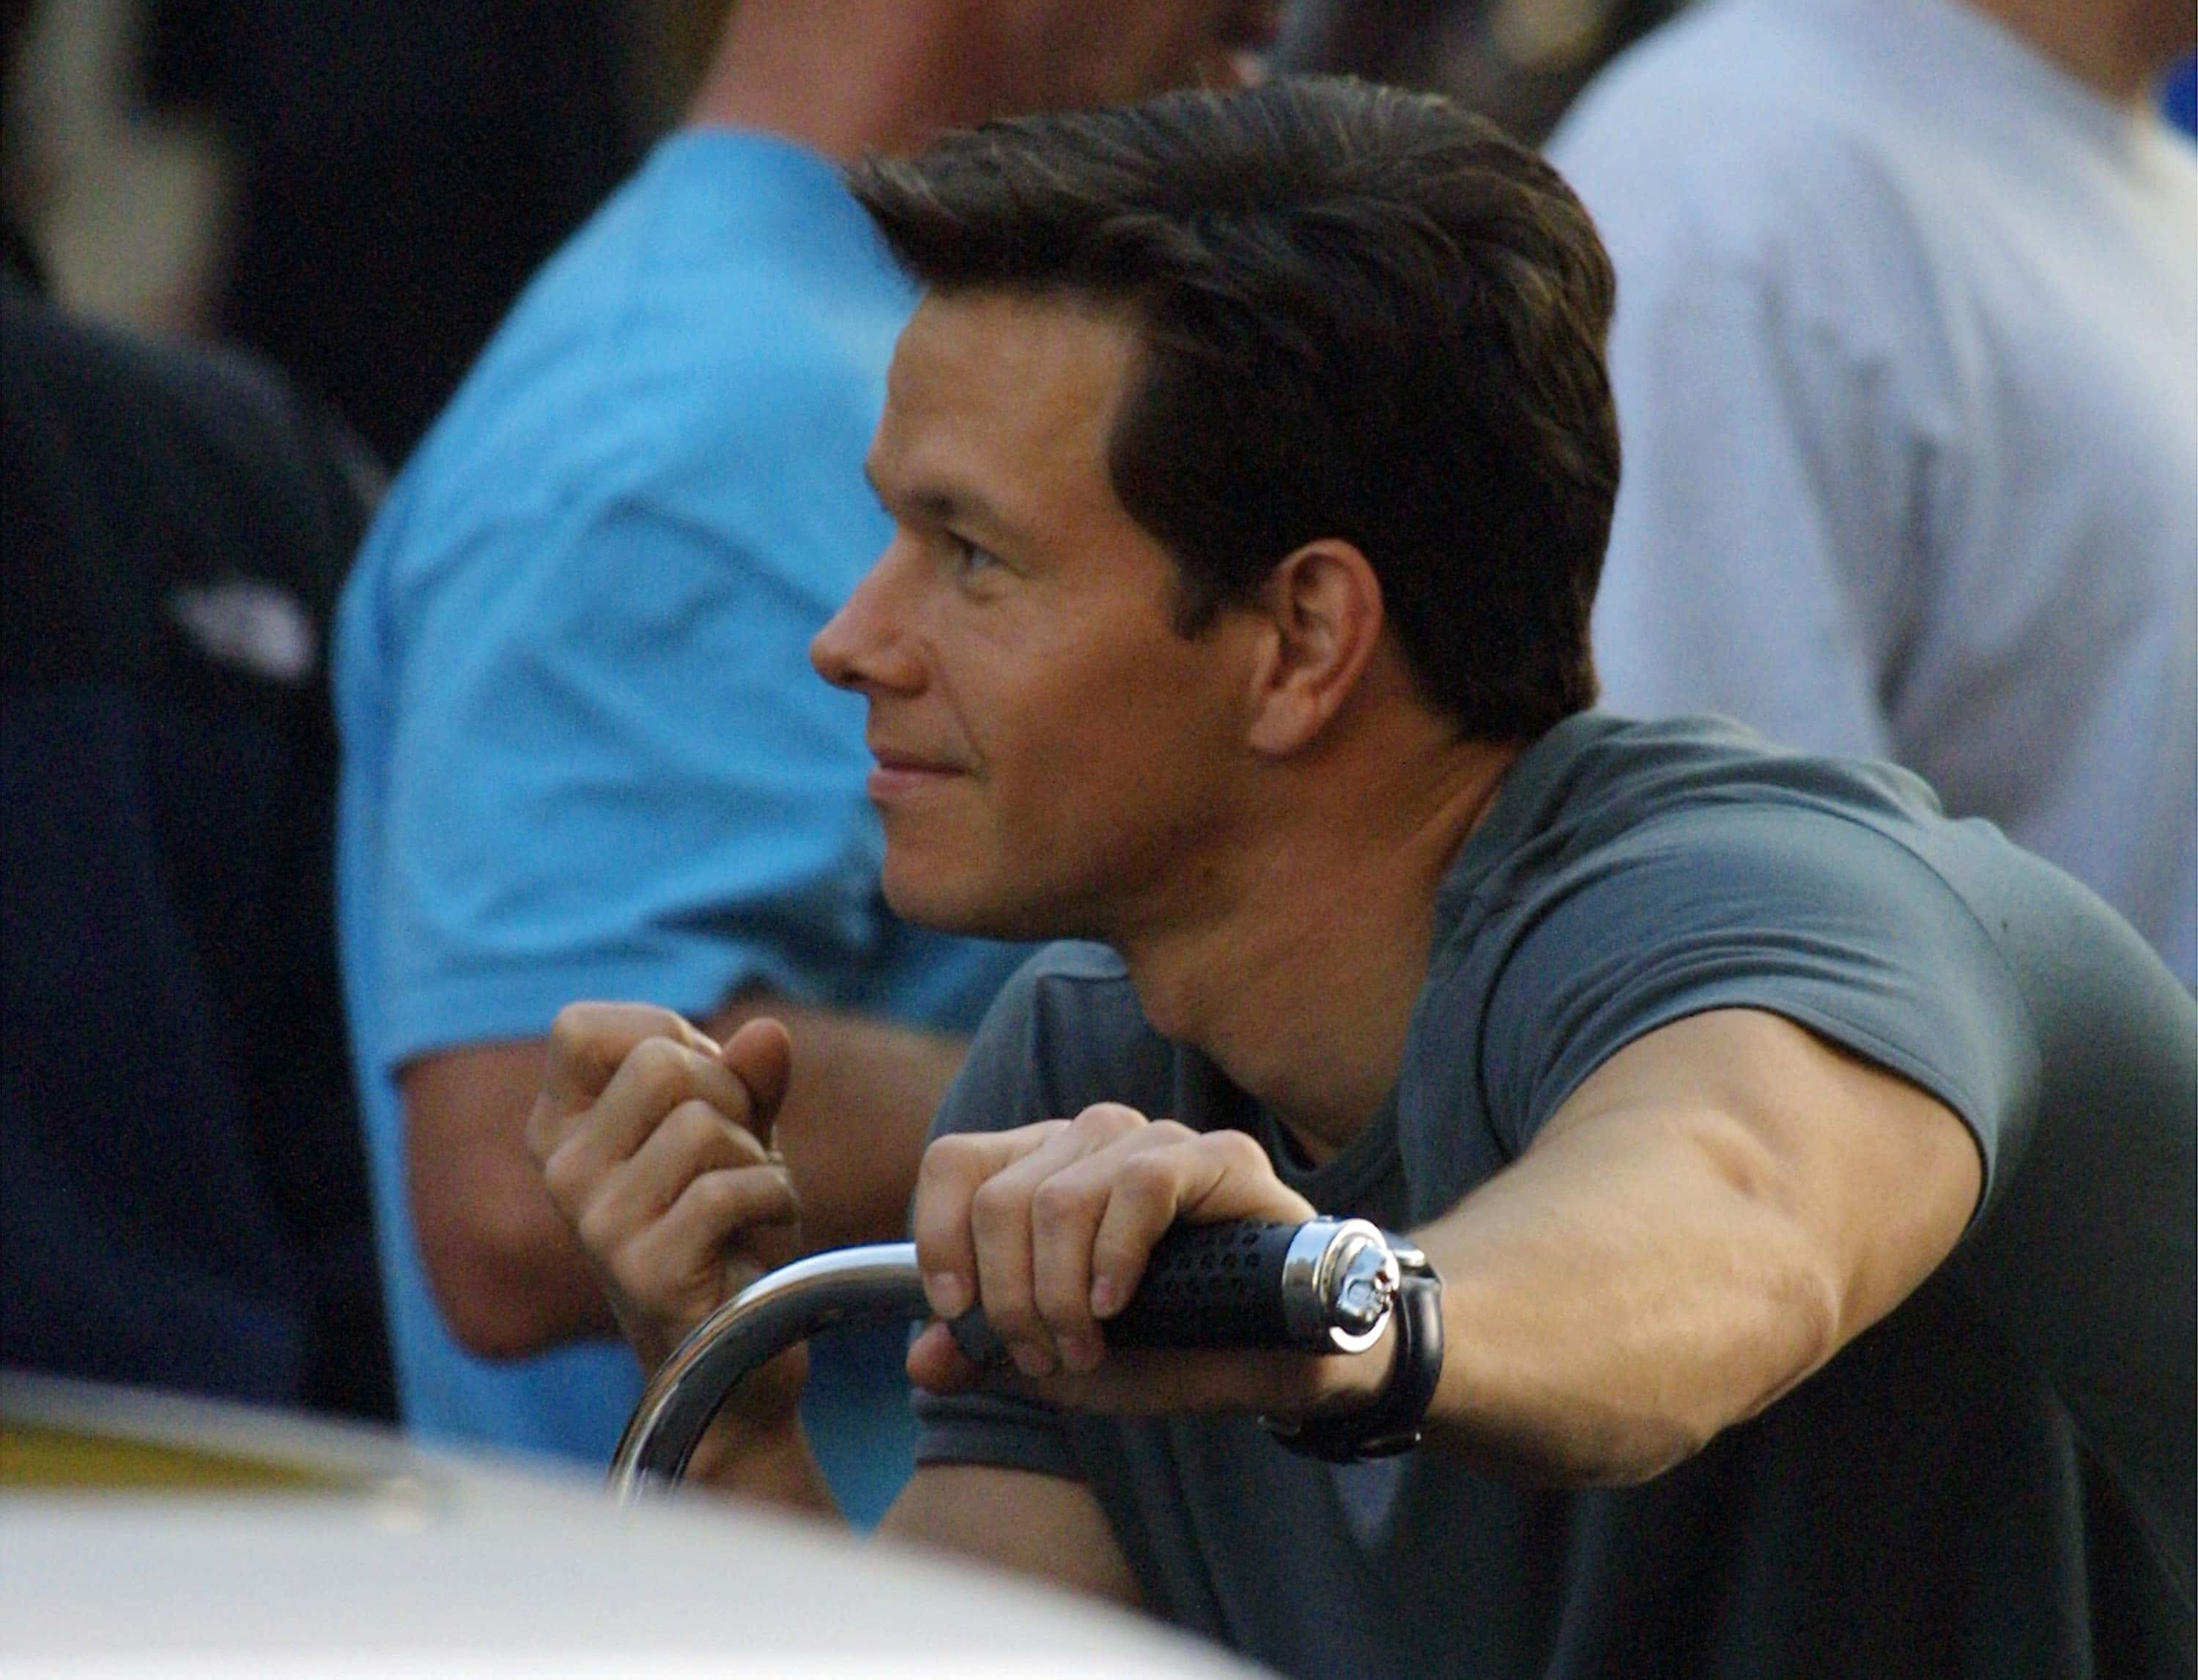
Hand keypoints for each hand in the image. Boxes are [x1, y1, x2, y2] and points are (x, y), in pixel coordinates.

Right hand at [525, 1003, 803, 1396]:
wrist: (735, 1348)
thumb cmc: (726, 1226)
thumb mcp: (736, 1131)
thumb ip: (747, 1076)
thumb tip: (767, 1034)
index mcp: (560, 1127)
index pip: (577, 1028)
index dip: (661, 1034)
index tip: (696, 1083)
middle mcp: (561, 1171)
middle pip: (659, 1064)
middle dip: (729, 1095)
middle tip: (736, 1150)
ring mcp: (596, 1225)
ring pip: (701, 1125)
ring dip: (755, 1155)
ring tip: (746, 1198)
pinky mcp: (643, 1272)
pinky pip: (727, 1191)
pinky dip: (774, 1199)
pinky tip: (763, 1230)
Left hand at [906, 1105, 1392, 1419]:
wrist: (1281, 1364)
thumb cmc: (1170, 1347)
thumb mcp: (1061, 1359)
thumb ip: (988, 1353)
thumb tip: (920, 1359)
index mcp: (1040, 1169)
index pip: (954, 1165)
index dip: (937, 1236)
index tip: (955, 1311)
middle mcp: (1089, 1141)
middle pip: (1001, 1195)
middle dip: (1008, 1296)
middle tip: (1044, 1355)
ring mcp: (1155, 1142)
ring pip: (1060, 1195)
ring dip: (1058, 1291)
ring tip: (1085, 1346)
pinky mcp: (1218, 1157)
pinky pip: (1141, 1186)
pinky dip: (1115, 1257)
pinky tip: (1118, 1306)